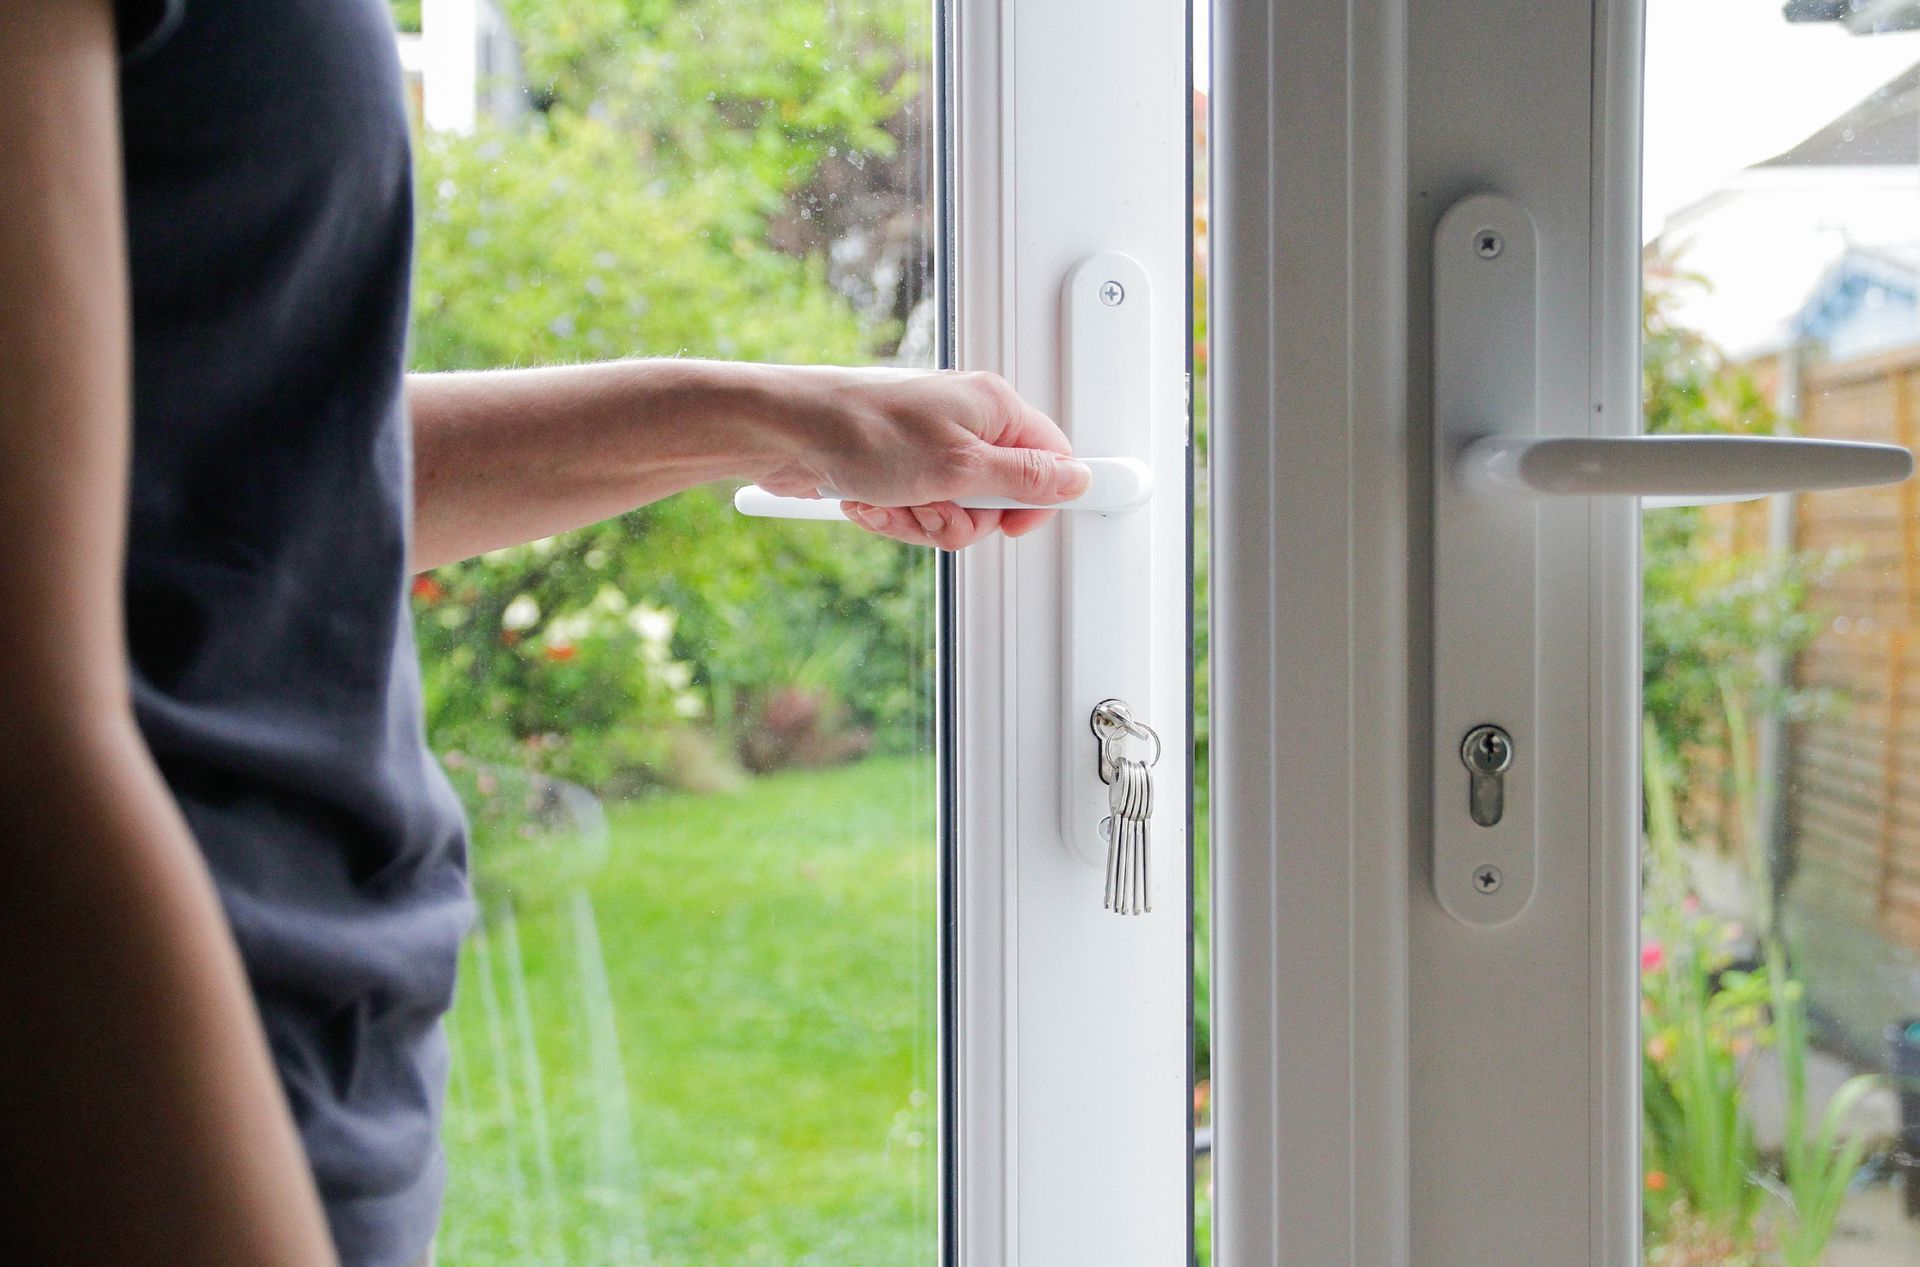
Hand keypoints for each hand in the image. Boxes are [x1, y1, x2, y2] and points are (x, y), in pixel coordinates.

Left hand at [755, 368, 1089, 548]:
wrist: (782, 434)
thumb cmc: (860, 432)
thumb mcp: (958, 467)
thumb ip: (1024, 479)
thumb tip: (1077, 479)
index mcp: (992, 408)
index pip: (1050, 457)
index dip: (1037, 501)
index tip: (1013, 525)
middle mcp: (965, 424)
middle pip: (1000, 498)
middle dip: (962, 518)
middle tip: (932, 504)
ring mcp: (930, 448)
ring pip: (956, 513)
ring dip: (921, 521)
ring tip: (892, 500)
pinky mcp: (898, 469)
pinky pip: (918, 512)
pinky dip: (894, 516)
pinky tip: (869, 501)